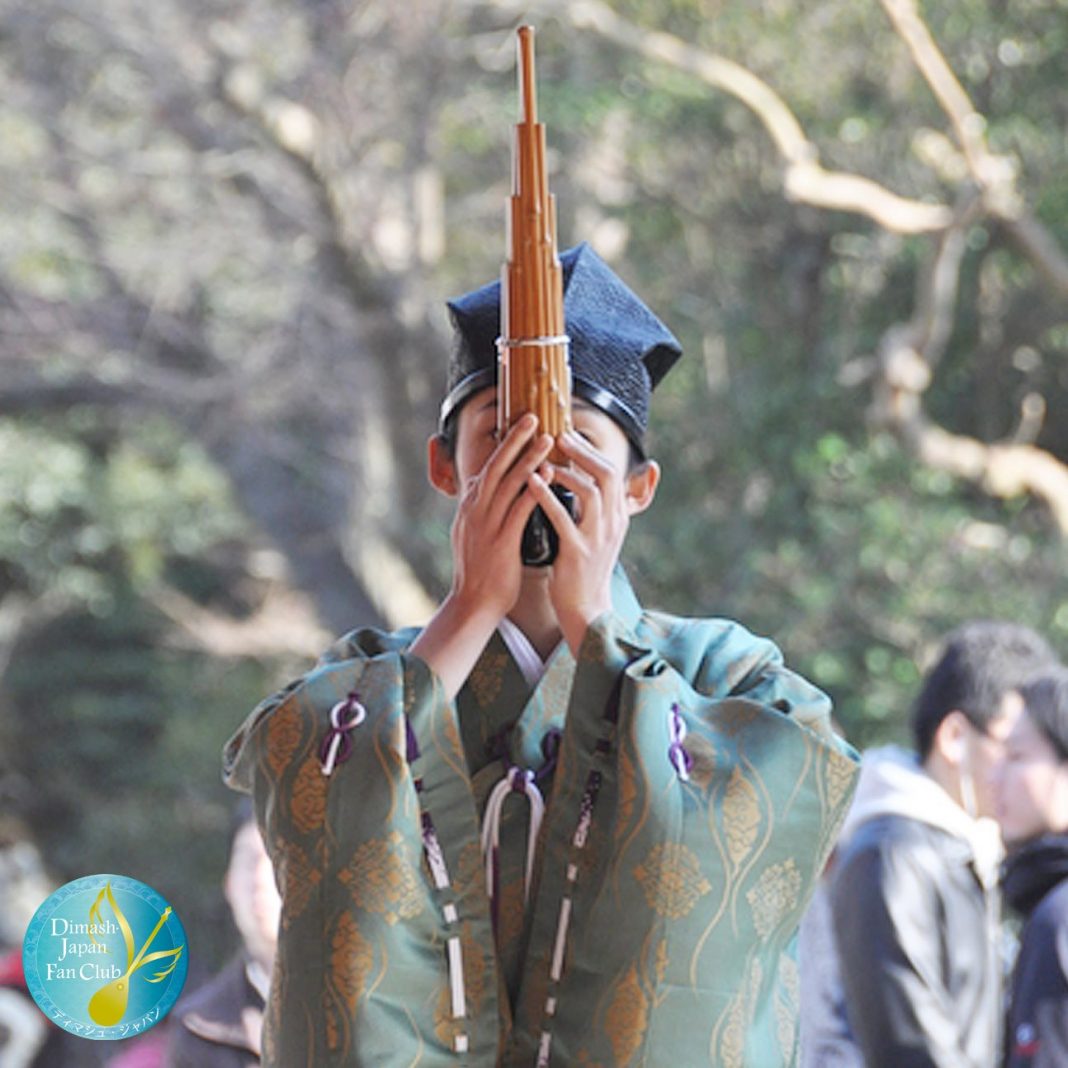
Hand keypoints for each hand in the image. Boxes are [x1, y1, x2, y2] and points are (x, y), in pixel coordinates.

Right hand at [449, 413, 553, 621]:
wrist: (473, 603)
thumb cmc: (480, 569)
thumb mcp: (474, 531)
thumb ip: (481, 508)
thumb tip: (484, 487)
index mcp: (471, 505)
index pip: (488, 466)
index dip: (506, 445)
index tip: (522, 425)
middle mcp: (475, 509)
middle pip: (496, 465)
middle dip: (515, 439)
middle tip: (533, 416)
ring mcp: (486, 524)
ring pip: (509, 482)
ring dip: (529, 457)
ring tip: (548, 438)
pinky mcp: (500, 541)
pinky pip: (519, 509)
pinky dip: (534, 489)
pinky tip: (549, 475)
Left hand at [527, 430, 627, 653]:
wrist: (585, 610)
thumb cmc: (583, 570)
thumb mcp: (595, 534)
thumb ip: (592, 508)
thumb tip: (582, 479)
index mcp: (616, 516)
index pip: (611, 472)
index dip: (591, 451)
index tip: (569, 435)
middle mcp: (612, 523)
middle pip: (607, 474)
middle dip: (584, 452)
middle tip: (560, 435)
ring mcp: (597, 538)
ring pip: (592, 492)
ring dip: (567, 471)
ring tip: (544, 457)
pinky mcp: (579, 553)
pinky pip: (564, 518)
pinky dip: (547, 497)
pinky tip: (531, 482)